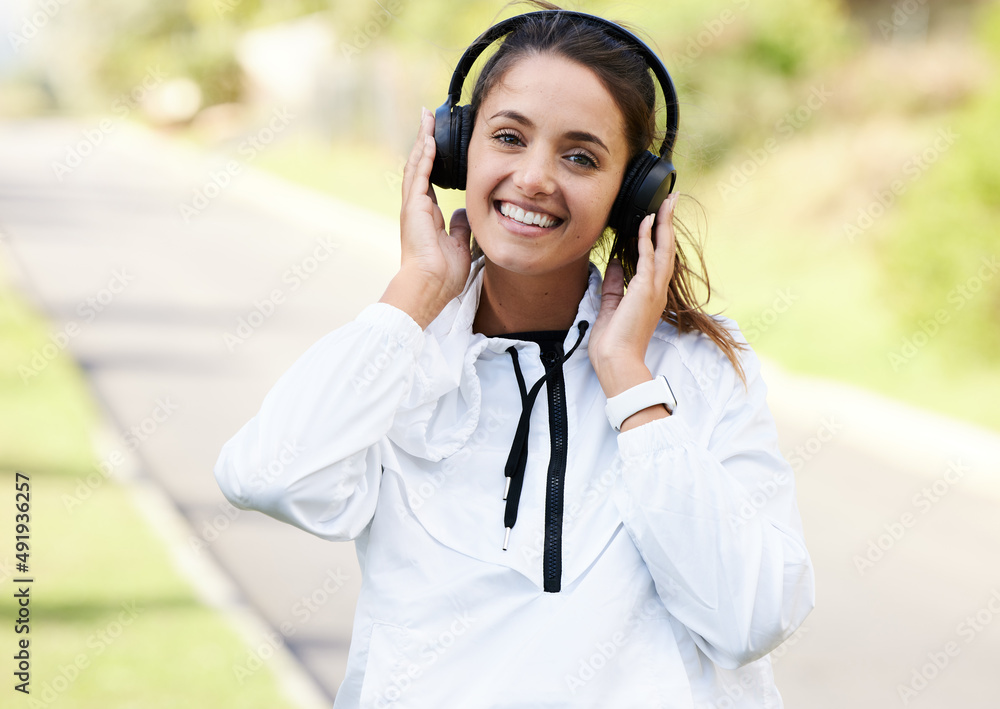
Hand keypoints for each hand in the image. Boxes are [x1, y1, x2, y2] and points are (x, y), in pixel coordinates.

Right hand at [380, 108, 471, 327]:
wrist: (430, 285)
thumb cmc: (443, 273)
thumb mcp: (459, 244)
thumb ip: (459, 226)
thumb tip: (463, 212)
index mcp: (427, 216)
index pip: (429, 180)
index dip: (433, 159)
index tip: (437, 140)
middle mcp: (417, 208)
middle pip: (420, 166)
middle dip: (424, 141)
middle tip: (428, 118)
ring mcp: (413, 206)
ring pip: (417, 165)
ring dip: (422, 141)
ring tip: (426, 119)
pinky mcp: (413, 207)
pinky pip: (419, 175)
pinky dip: (425, 156)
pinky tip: (429, 139)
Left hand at [589, 193, 678, 397]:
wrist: (616, 361)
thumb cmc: (613, 342)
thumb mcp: (610, 306)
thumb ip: (614, 284)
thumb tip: (614, 264)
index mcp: (650, 295)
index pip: (658, 259)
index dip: (659, 237)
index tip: (658, 217)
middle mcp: (657, 290)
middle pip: (667, 248)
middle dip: (668, 223)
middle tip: (671, 200)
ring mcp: (654, 289)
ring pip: (664, 248)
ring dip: (664, 223)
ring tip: (667, 201)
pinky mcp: (645, 290)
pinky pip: (649, 257)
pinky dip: (648, 237)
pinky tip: (646, 221)